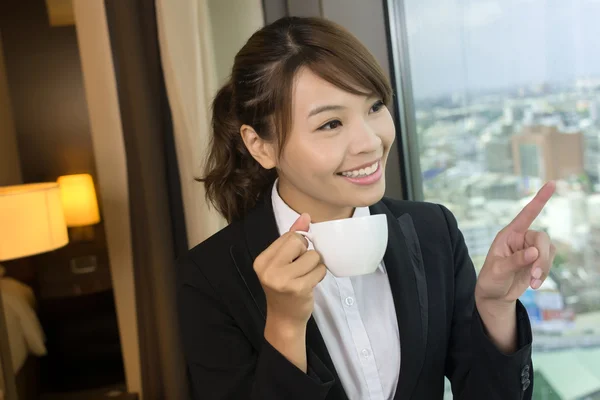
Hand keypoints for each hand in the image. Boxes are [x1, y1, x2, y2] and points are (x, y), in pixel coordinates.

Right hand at [254, 213, 326, 327]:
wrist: (284, 319)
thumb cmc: (285, 288)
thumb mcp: (283, 262)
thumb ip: (292, 237)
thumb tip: (305, 216)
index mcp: (262, 260)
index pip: (289, 236)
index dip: (298, 245)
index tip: (294, 260)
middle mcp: (269, 269)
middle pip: (300, 242)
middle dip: (306, 253)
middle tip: (300, 269)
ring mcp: (283, 280)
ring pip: (313, 256)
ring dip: (315, 265)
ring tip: (306, 276)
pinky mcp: (298, 288)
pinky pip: (319, 270)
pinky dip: (319, 274)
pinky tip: (311, 283)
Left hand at [476, 181, 556, 305]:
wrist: (495, 295)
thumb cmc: (491, 279)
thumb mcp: (499, 270)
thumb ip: (515, 261)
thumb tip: (535, 252)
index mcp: (508, 234)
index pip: (526, 214)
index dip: (539, 199)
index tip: (552, 184)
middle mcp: (521, 239)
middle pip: (542, 238)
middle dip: (542, 257)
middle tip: (536, 275)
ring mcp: (531, 249)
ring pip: (549, 251)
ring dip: (544, 267)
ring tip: (534, 282)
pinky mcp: (538, 261)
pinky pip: (550, 262)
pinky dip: (545, 273)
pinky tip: (535, 284)